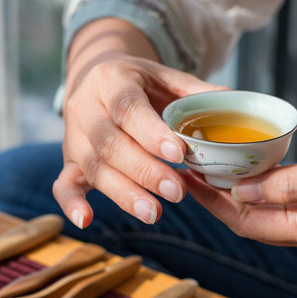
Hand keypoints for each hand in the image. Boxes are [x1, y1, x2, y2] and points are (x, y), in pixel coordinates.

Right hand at [54, 19, 220, 227]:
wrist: (95, 77)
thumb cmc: (139, 82)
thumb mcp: (165, 76)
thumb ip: (195, 91)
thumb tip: (233, 100)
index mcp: (111, 79)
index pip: (127, 107)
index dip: (151, 132)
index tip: (179, 153)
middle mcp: (85, 107)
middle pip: (109, 143)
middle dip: (145, 170)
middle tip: (178, 192)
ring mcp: (73, 136)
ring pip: (92, 167)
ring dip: (123, 193)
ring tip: (154, 212)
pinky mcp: (69, 161)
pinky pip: (63, 184)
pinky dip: (72, 204)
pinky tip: (86, 221)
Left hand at [184, 129, 296, 250]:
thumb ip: (290, 184)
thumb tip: (241, 190)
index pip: (248, 223)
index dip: (215, 203)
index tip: (188, 177)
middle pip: (254, 220)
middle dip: (220, 198)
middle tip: (192, 167)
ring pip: (271, 210)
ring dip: (242, 190)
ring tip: (214, 164)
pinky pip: (291, 198)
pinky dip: (268, 184)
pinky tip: (254, 165)